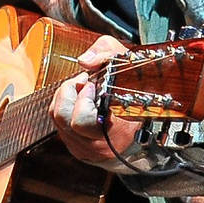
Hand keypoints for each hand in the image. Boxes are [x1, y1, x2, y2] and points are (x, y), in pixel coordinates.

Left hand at [51, 36, 145, 166]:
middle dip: (69, 93)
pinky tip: (78, 101)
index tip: (92, 83)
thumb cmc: (139, 99)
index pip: (82, 120)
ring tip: (80, 89)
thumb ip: (108, 53)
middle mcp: (97, 145)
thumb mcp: (131, 67)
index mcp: (115, 131)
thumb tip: (85, 61)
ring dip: (64, 98)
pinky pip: (58, 126)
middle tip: (83, 82)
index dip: (83, 98)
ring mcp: (85, 148)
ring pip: (58, 121)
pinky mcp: (76, 148)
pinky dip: (64, 108)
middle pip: (64, 118)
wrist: (145, 129)